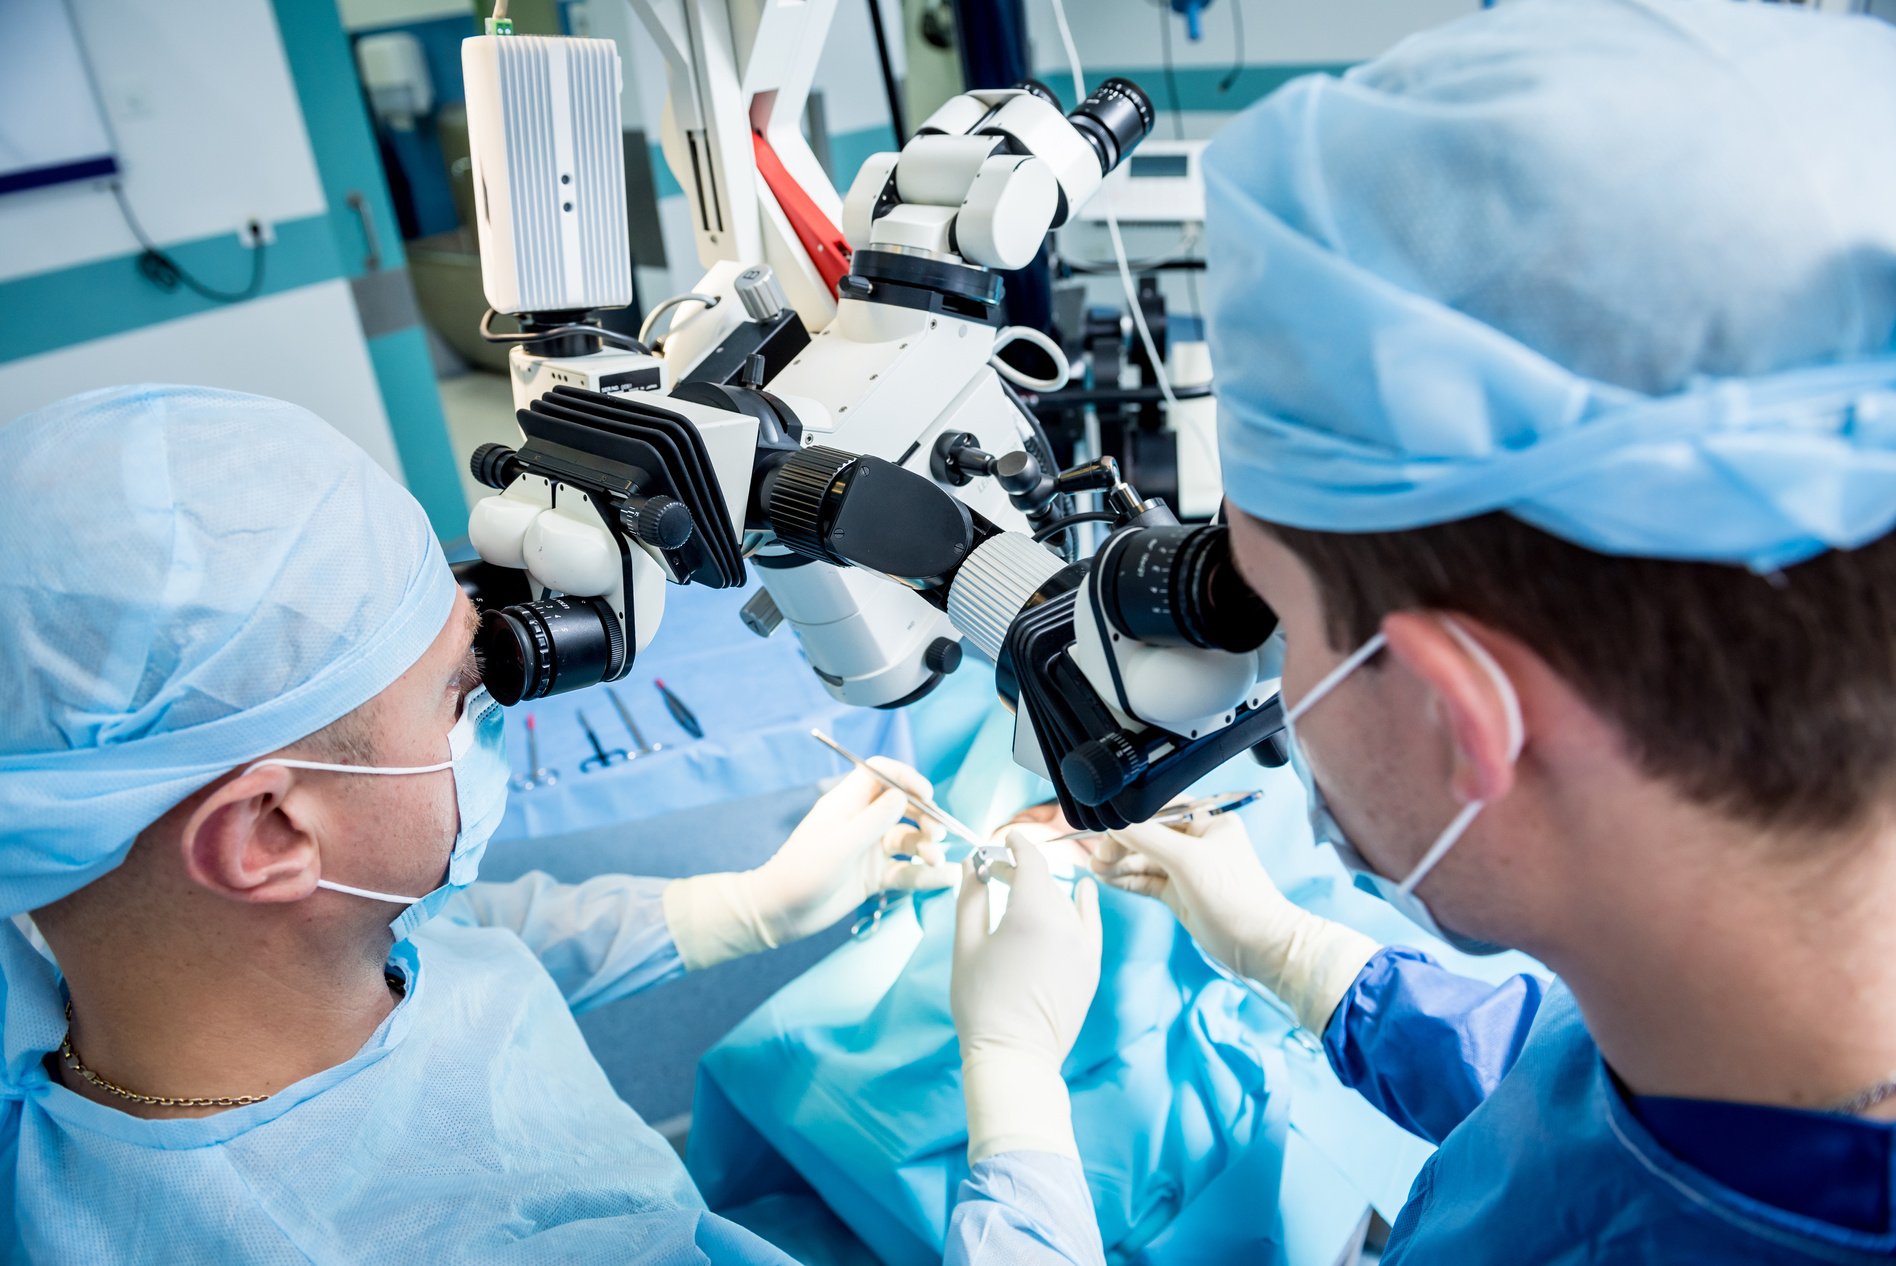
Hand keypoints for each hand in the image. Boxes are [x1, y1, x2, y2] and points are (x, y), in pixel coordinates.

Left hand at [752, 757, 955, 942]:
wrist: (781, 912)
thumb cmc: (803, 871)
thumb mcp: (841, 843)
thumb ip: (875, 819)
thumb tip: (903, 795)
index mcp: (848, 803)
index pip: (881, 773)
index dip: (906, 778)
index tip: (927, 795)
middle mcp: (861, 822)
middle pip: (902, 807)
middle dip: (924, 816)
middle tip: (938, 833)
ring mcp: (868, 849)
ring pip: (908, 839)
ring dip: (926, 846)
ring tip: (935, 858)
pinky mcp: (873, 876)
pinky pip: (905, 870)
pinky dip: (925, 873)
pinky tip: (944, 877)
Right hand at [951, 827, 1101, 1162]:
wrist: (1015, 1056)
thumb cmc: (981, 1002)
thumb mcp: (966, 945)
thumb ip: (971, 897)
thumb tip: (971, 864)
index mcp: (1032, 913)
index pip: (1030, 860)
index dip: (1017, 843)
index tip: (1005, 837)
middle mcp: (1065, 922)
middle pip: (1045, 880)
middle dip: (1021, 870)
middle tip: (994, 872)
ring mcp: (1084, 945)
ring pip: (1064, 902)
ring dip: (1044, 891)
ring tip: (1018, 895)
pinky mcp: (1092, 965)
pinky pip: (1091, 922)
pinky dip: (1086, 903)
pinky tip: (1082, 890)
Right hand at [1092, 805, 1377, 1033]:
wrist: (1261, 945)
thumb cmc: (1235, 897)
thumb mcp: (1187, 861)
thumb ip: (1147, 837)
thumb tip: (1113, 819)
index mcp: (1208, 820)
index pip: (1159, 809)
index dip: (1129, 816)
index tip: (1102, 823)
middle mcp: (1197, 841)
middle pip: (1147, 834)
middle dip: (1121, 843)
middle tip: (1098, 854)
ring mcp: (1187, 869)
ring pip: (1144, 859)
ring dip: (1119, 862)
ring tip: (1095, 867)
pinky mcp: (1179, 893)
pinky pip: (1146, 880)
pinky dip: (1126, 879)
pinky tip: (1105, 878)